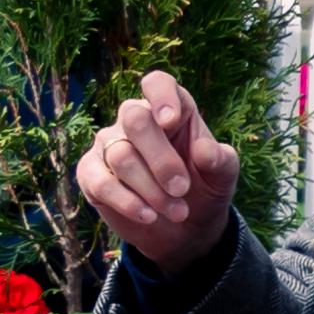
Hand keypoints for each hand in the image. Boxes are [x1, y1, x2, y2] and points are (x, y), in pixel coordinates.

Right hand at [75, 69, 239, 272]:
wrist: (185, 230)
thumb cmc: (203, 190)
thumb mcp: (222, 177)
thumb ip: (219, 159)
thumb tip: (204, 151)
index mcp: (170, 111)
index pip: (157, 84)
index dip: (161, 97)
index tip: (170, 121)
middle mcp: (134, 121)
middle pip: (135, 119)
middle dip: (161, 159)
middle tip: (182, 189)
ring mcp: (109, 145)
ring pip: (121, 156)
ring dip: (152, 189)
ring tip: (176, 212)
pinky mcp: (91, 173)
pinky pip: (101, 182)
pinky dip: (127, 202)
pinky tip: (148, 216)